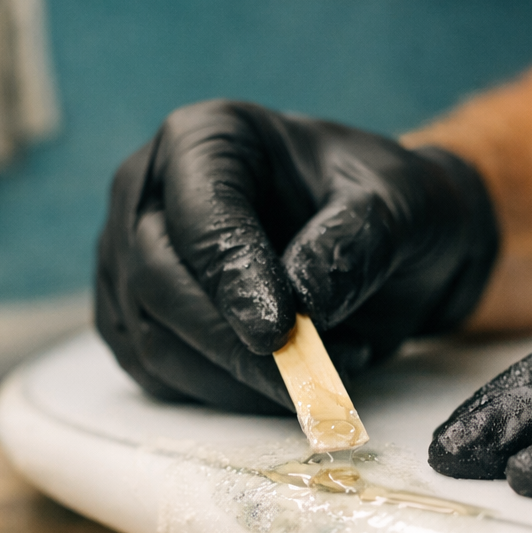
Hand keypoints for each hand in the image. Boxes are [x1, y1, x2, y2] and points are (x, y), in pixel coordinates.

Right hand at [97, 100, 498, 413]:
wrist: (384, 247)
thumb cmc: (384, 206)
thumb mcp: (398, 204)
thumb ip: (354, 243)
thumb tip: (303, 303)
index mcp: (205, 138)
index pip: (197, 215)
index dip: (231, 277)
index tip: (278, 332)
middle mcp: (149, 193)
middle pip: (155, 280)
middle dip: (227, 342)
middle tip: (302, 379)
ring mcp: (133, 261)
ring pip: (152, 339)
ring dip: (234, 378)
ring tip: (324, 369)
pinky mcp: (141, 322)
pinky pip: (162, 376)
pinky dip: (226, 394)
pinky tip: (290, 382)